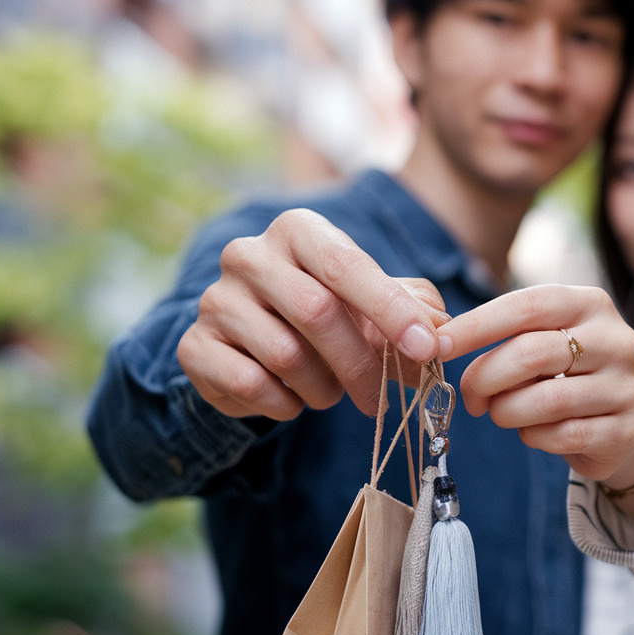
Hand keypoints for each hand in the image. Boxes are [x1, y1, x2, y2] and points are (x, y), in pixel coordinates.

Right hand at [177, 208, 450, 420]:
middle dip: (359, 364)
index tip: (426, 348)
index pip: (346, 265)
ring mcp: (216, 299)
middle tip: (377, 399)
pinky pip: (251, 384)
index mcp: (297, 230)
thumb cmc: (326, 315)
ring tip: (326, 390)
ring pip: (286, 355)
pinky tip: (289, 397)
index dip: (390, 310)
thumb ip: (413, 310)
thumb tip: (439, 329)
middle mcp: (248, 254)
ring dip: (321, 388)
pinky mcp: (195, 346)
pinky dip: (283, 404)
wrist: (250, 345)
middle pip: (317, 311)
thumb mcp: (374, 304)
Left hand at [436, 285, 633, 485]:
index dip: (477, 325)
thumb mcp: (540, 339)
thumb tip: (441, 342)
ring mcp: (626, 387)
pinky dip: (533, 437)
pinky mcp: (626, 431)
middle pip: (532, 353)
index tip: (439, 344)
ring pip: (547, 400)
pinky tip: (531, 431)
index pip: (527, 305)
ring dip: (507, 411)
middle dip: (486, 377)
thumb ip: (504, 335)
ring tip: (500, 413)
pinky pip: (563, 435)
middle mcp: (616, 340)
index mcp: (590, 304)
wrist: (615, 419)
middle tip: (470, 395)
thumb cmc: (562, 372)